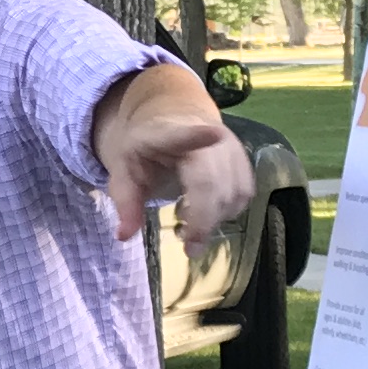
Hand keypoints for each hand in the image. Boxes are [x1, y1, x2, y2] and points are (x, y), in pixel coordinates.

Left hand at [103, 100, 256, 251]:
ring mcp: (229, 146)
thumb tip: (124, 236)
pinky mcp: (243, 159)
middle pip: (212, 183)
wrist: (174, 120)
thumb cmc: (147, 150)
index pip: (183, 134)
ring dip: (215, 218)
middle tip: (189, 248)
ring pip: (232, 192)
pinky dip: (226, 212)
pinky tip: (206, 212)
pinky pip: (243, 194)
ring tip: (190, 222)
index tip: (214, 134)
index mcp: (168, 134)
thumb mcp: (124, 172)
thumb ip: (125, 203)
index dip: (198, 135)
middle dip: (203, 221)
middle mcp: (206, 135)